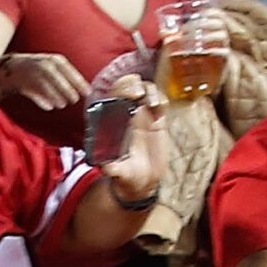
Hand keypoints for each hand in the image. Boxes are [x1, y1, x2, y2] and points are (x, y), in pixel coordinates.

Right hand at [0, 50, 89, 107]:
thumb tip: (87, 92)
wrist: (11, 69)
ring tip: (61, 105)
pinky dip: (40, 99)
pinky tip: (48, 107)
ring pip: (43, 82)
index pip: (68, 70)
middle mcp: (43, 63)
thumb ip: (69, 80)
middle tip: (74, 100)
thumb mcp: (55, 70)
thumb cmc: (38, 71)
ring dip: (53, 94)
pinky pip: (31, 90)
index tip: (87, 92)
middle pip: (55, 76)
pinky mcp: (20, 81)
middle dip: (65, 88)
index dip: (78, 81)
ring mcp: (31, 71)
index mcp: (55, 60)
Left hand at [95, 72, 168, 201]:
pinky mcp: (158, 120)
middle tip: (139, 94)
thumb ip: (114, 169)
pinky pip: (160, 101)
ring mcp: (143, 115)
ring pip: (146, 89)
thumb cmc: (127, 176)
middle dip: (133, 83)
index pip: (114, 94)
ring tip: (154, 104)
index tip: (131, 96)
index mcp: (114, 121)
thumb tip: (106, 167)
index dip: (121, 88)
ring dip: (150, 90)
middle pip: (129, 85)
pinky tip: (160, 110)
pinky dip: (161, 99)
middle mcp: (127, 114)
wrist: (143, 182)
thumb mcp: (119, 174)